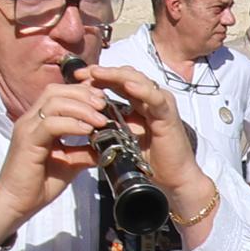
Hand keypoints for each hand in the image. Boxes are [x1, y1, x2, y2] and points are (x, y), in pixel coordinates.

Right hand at [0, 72, 124, 243]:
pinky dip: (72, 124)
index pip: (59, 93)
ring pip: (53, 102)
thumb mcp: (70, 163)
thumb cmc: (39, 184)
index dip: (82, 93)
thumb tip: (110, 144)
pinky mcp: (27, 141)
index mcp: (39, 122)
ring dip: (81, 108)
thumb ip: (86, 150)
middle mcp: (30, 120)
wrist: (15, 204)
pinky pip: (50, 124)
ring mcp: (27, 129)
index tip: (103, 102)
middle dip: (83, 95)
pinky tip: (87, 131)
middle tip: (104, 106)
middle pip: (56, 91)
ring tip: (101, 119)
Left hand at [84, 66, 205, 200]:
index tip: (77, 77)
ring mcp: (161, 104)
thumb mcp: (122, 136)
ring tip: (97, 73)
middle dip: (102, 72)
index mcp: (139, 102)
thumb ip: (110, 122)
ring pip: (138, 80)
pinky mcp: (168, 115)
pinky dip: (142, 91)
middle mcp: (151, 98)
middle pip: (126, 75)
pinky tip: (127, 86)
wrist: (172, 178)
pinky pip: (155, 98)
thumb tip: (86, 114)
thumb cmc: (149, 159)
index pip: (117, 81)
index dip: (98, 76)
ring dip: (116, 76)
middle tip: (81, 73)